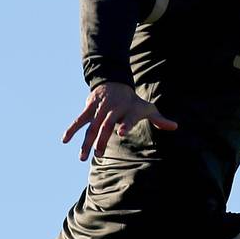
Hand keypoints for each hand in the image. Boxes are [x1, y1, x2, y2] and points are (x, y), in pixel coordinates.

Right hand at [62, 81, 178, 160]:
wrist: (114, 81)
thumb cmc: (132, 101)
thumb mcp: (147, 108)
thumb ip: (159, 119)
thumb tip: (175, 127)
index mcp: (129, 109)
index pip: (129, 117)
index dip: (126, 124)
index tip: (122, 133)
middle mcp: (114, 108)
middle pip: (107, 124)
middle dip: (102, 139)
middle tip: (99, 154)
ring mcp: (100, 108)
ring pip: (92, 125)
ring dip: (86, 141)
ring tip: (82, 157)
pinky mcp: (89, 107)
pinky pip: (80, 119)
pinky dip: (72, 129)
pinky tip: (65, 140)